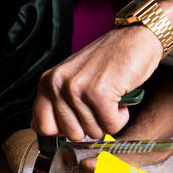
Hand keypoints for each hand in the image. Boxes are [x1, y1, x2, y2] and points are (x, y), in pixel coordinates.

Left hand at [32, 26, 162, 140]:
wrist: (136, 38)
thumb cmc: (106, 62)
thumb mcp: (70, 79)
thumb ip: (52, 103)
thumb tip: (35, 126)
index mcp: (47, 82)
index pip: (43, 127)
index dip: (63, 130)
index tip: (76, 119)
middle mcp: (58, 84)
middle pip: (71, 134)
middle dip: (90, 127)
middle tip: (98, 106)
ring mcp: (77, 88)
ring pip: (92, 132)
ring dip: (107, 120)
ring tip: (110, 98)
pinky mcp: (100, 93)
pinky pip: (110, 126)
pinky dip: (120, 118)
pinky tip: (120, 100)